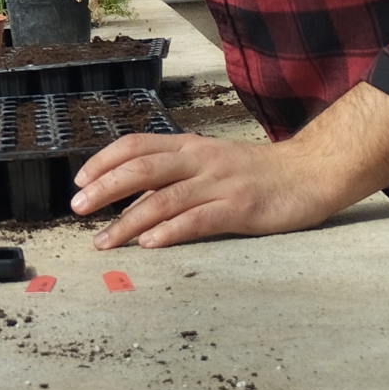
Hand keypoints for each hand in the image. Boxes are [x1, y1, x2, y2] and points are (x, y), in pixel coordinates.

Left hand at [71, 133, 360, 250]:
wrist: (311, 173)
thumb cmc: (256, 173)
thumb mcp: (210, 164)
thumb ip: (174, 178)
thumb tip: (131, 201)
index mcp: (190, 147)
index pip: (136, 145)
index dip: (104, 161)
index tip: (79, 182)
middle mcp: (200, 161)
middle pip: (142, 168)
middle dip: (105, 188)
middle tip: (77, 209)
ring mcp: (220, 184)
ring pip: (164, 199)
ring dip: (128, 222)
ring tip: (104, 241)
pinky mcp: (240, 208)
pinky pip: (199, 219)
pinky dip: (171, 231)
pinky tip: (151, 244)